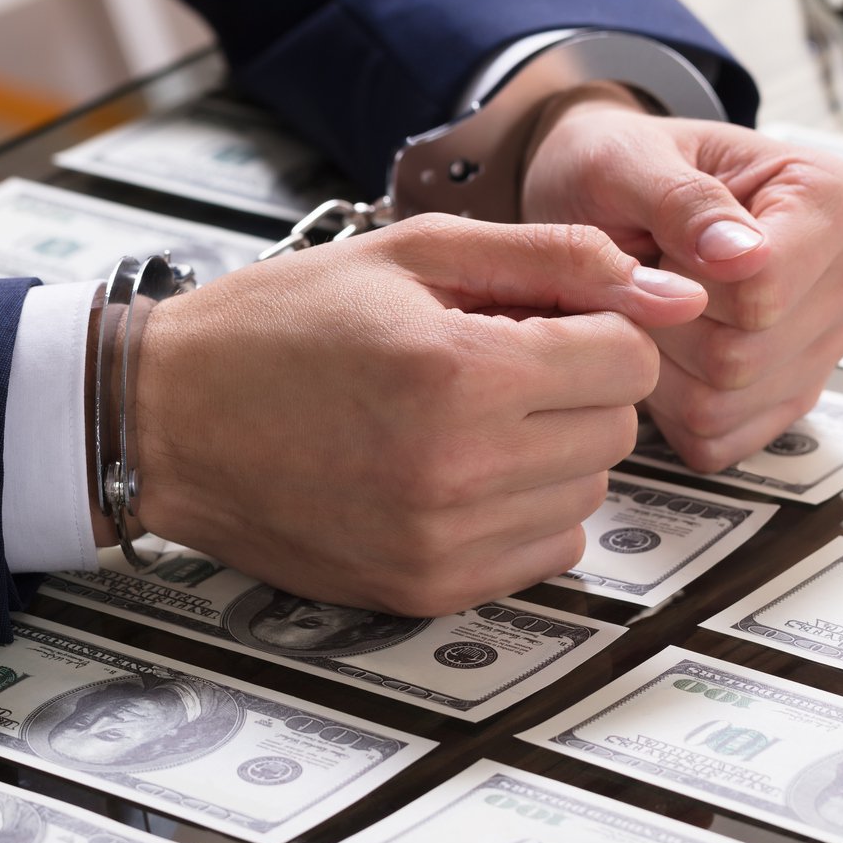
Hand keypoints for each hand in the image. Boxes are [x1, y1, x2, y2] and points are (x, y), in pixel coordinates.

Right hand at [129, 215, 706, 615]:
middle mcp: (462, 469)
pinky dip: (523, 511)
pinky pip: (546, 552)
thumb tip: (676, 289)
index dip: (595, 329)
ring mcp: (443, 541)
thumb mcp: (414, 252)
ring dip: (552, 452)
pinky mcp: (426, 590)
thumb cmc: (282, 323)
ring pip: (589, 494)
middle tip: (493, 367)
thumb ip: (557, 257)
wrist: (167, 418)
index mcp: (461, 371)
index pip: (629, 359)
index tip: (538, 322)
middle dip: (575, 388)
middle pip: (618, 429)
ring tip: (465, 419)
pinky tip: (456, 473)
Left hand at [521, 86, 842, 471]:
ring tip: (652, 307)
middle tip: (647, 277)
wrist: (606, 200)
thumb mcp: (629, 160)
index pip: (767, 291)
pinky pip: (717, 440)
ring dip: (662, 363)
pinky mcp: (788, 400)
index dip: (689, 281)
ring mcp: (824, 346)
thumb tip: (745, 255)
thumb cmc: (625, 168)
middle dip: (670, 324)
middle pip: (744, 355)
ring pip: (725, 403)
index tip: (664, 243)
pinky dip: (668, 406)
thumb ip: (682, 200)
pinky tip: (663, 348)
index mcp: (833, 200)